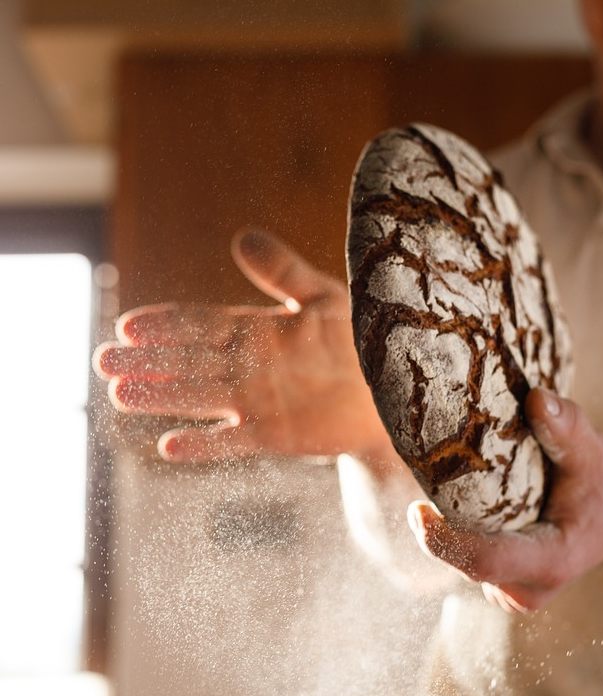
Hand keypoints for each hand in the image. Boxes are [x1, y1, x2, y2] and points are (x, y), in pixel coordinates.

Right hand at [94, 228, 392, 462]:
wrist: (394, 390)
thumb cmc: (362, 338)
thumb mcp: (324, 297)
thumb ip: (283, 271)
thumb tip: (241, 237)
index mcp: (257, 331)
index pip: (201, 324)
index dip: (167, 324)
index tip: (129, 324)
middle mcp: (249, 367)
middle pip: (189, 362)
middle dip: (147, 361)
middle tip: (104, 361)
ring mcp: (259, 402)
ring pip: (200, 398)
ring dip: (162, 397)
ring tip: (120, 394)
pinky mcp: (276, 435)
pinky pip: (234, 442)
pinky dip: (204, 445)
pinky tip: (170, 447)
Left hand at [407, 388, 602, 611]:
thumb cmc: (602, 488)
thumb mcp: (594, 453)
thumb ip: (568, 427)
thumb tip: (536, 397)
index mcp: (552, 561)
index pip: (486, 561)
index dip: (445, 542)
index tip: (416, 510)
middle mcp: (527, 589)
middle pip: (464, 560)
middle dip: (438, 526)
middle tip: (425, 476)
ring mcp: (512, 594)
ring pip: (461, 561)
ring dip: (447, 527)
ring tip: (447, 486)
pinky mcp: (499, 587)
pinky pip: (465, 561)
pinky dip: (456, 533)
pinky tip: (464, 505)